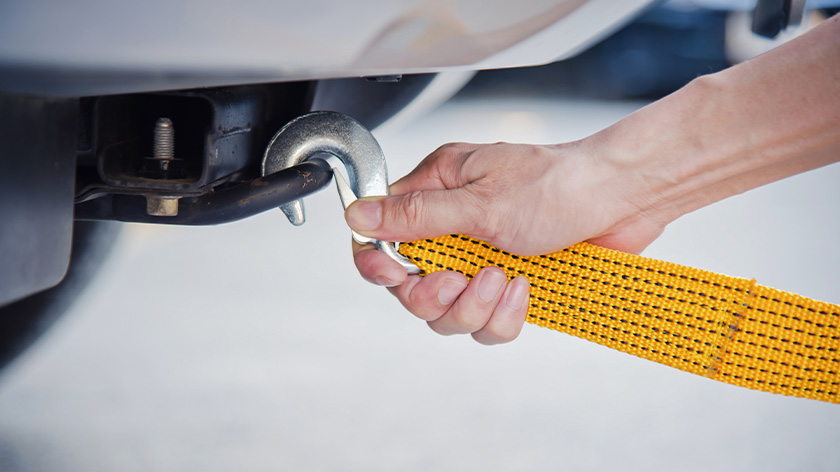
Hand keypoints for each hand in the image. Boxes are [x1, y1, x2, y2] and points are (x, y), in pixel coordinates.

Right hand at [346, 140, 669, 343]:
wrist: (622, 199)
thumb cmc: (559, 184)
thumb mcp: (481, 201)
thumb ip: (416, 216)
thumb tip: (358, 217)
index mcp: (438, 191)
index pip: (382, 233)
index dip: (378, 262)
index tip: (392, 274)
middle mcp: (454, 227)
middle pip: (412, 285)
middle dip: (434, 294)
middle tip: (458, 282)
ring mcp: (481, 259)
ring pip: (449, 312)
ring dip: (473, 306)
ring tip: (503, 279)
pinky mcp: (508, 286)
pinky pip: (487, 323)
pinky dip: (503, 315)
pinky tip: (523, 290)